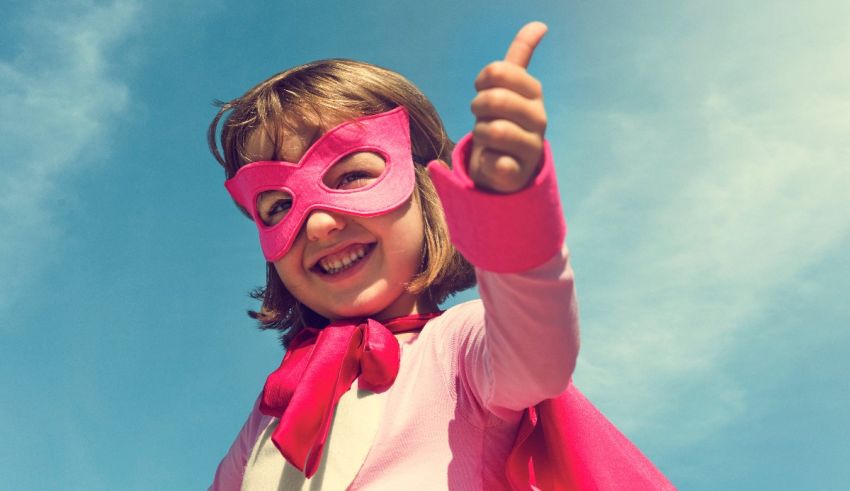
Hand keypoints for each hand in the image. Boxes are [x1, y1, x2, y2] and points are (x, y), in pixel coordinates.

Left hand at [468, 21, 547, 192]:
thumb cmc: (504, 120)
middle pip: (493, 99)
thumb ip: (521, 56)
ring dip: (479, 134)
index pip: (499, 71)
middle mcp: (538, 119)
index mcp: (533, 93)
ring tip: (488, 140)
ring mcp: (531, 147)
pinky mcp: (518, 173)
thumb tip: (540, 24)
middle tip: (482, 117)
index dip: (483, 80)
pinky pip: (493, 161)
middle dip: (478, 107)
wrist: (507, 167)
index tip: (483, 90)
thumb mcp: (510, 88)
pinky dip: (485, 161)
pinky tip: (493, 161)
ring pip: (491, 130)